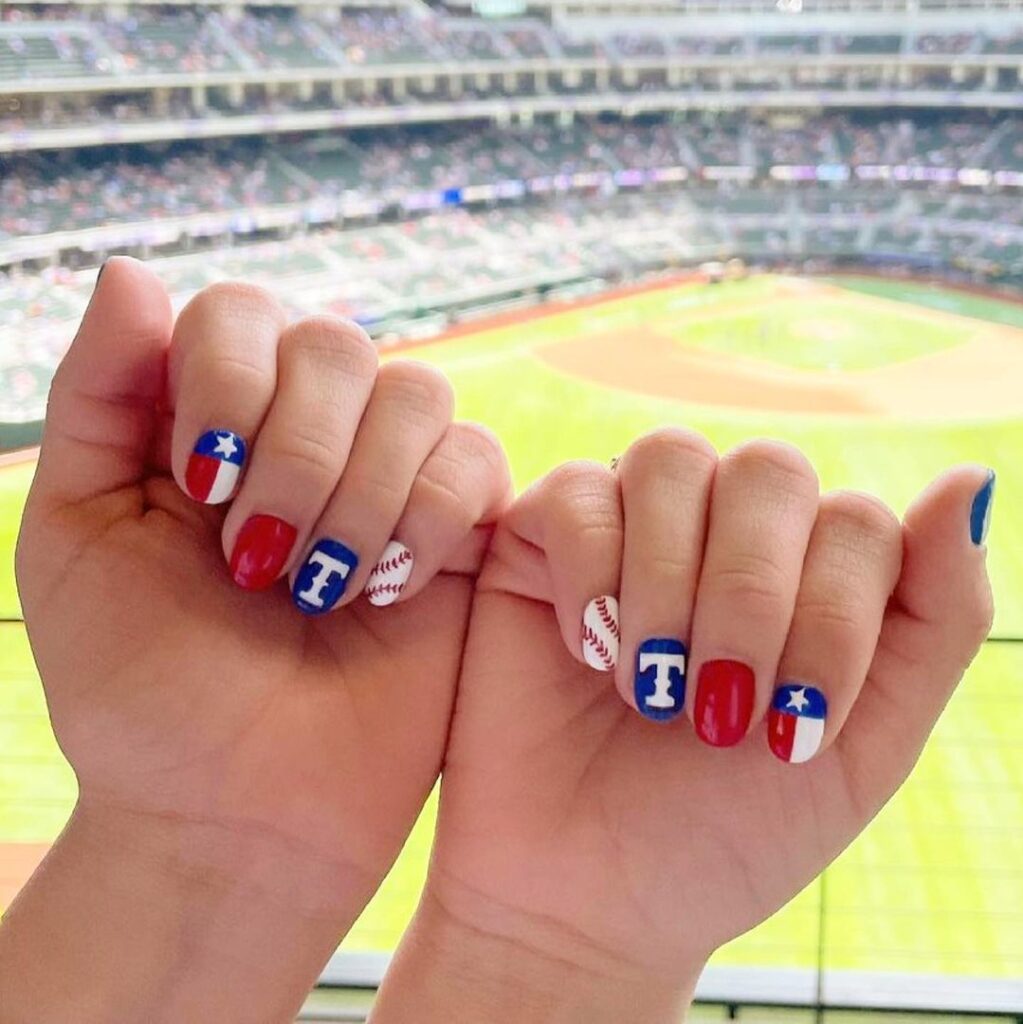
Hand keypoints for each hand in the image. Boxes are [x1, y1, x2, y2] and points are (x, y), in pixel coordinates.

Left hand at [5, 258, 509, 1020]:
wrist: (237, 811)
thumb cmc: (142, 685)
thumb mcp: (77, 534)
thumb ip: (98, 397)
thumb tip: (128, 266)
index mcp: (216, 417)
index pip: (242, 312)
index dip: (228, 379)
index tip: (198, 485)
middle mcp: (310, 430)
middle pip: (337, 342)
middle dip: (297, 453)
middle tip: (255, 561)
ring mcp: (393, 475)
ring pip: (416, 394)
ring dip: (361, 495)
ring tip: (321, 591)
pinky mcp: (464, 528)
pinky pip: (478, 460)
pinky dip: (430, 518)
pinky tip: (388, 590)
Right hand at [373, 430, 994, 1021]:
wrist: (589, 897)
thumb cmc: (727, 829)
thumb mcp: (867, 743)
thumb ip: (935, 616)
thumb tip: (971, 479)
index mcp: (808, 574)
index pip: (858, 522)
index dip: (833, 619)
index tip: (790, 733)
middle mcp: (721, 532)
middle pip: (769, 472)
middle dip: (752, 598)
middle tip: (717, 709)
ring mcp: (630, 526)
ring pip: (670, 459)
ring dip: (669, 584)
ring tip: (646, 686)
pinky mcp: (540, 538)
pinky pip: (577, 489)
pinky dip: (593, 573)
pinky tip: (590, 651)